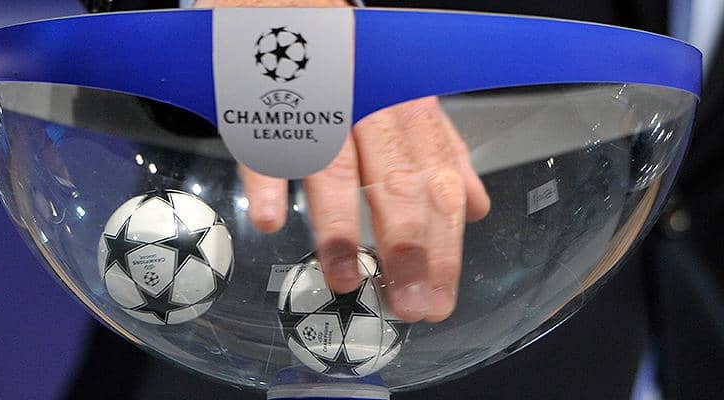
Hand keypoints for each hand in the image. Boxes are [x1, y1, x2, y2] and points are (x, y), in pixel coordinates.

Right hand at [197, 0, 490, 322]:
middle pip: (397, 181)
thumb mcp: (406, 99)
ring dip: (340, 227)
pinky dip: (268, 177)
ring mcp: (318, 101)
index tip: (440, 297)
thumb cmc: (352, 61)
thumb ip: (440, 151)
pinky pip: (267, 136)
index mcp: (408, 110)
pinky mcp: (266, 95)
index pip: (437, 184)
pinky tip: (271, 221)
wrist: (294, 6)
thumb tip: (477, 206)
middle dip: (408, 249)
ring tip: (346, 279)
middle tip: (409, 306)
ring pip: (336, 165)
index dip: (443, 244)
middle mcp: (372, 106)